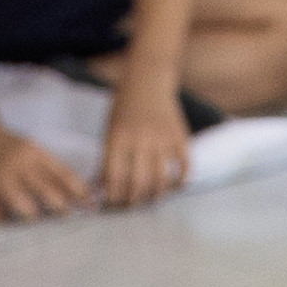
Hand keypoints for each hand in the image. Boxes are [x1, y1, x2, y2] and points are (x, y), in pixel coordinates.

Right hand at [0, 131, 93, 224]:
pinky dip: (1, 219)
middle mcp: (18, 164)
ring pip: (21, 204)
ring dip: (32, 215)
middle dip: (60, 206)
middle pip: (45, 190)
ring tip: (36, 221)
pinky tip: (6, 221)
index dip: (78, 191)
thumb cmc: (9, 147)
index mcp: (34, 153)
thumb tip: (81, 194)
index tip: (89, 204)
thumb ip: (53, 169)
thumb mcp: (32, 150)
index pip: (62, 174)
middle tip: (67, 216)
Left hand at [96, 65, 195, 208]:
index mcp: (118, 137)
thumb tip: (101, 188)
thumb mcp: (109, 130)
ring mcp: (163, 138)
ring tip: (150, 199)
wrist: (148, 81)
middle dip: (133, 201)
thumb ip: (107, 158)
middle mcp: (141, 139)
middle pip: (138, 182)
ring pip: (161, 178)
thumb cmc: (124, 108)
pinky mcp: (180, 136)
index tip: (112, 204)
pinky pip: (184, 164)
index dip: (112, 196)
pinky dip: (181, 179)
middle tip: (131, 205)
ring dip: (155, 195)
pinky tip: (175, 186)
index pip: (114, 177)